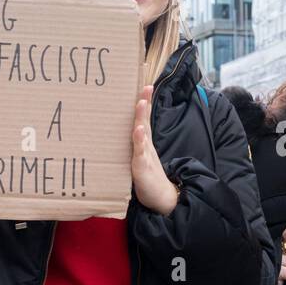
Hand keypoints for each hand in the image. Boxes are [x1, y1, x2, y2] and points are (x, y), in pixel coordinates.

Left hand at [131, 85, 178, 215]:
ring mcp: (145, 155)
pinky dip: (140, 140)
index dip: (143, 102)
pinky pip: (140, 152)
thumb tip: (125, 134)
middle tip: (145, 86)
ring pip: (143, 132)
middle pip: (145, 120)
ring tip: (142, 102)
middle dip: (145, 102)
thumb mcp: (138, 159)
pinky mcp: (142, 167)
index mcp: (142, 142)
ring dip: (142, 117)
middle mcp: (144, 145)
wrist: (160, 198)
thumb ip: (133, 147)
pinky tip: (139, 130)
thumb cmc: (146, 179)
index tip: (143, 85)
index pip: (142, 118)